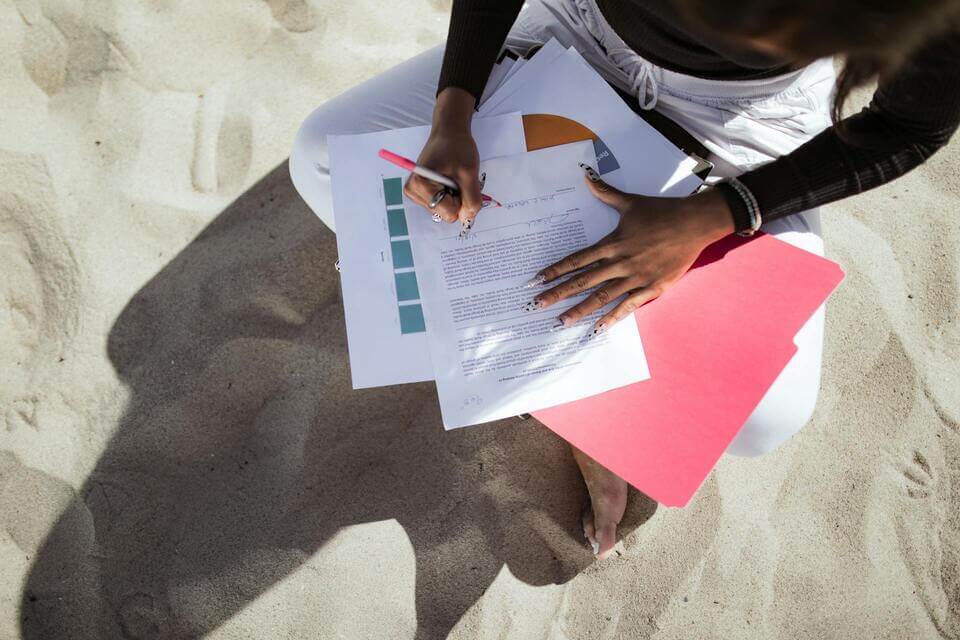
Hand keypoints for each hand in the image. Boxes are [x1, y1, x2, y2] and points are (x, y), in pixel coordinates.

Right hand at [403, 87, 482, 227]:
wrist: (450, 131)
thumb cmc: (457, 147)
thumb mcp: (469, 173)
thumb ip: (471, 200)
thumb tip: (468, 220)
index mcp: (419, 185)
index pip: (449, 212)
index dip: (462, 200)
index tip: (460, 180)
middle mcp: (413, 191)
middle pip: (445, 213)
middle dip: (457, 198)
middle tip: (457, 177)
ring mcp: (416, 193)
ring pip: (445, 210)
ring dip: (454, 195)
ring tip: (453, 175)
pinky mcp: (422, 192)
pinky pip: (442, 204)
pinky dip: (451, 194)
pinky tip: (449, 178)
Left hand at [528, 167, 734, 330]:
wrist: (694, 224)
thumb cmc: (662, 212)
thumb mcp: (630, 203)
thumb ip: (605, 193)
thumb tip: (587, 176)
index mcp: (612, 243)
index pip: (576, 260)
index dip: (554, 271)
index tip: (536, 280)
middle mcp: (620, 262)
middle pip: (582, 281)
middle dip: (558, 294)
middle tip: (537, 305)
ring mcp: (635, 277)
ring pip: (601, 297)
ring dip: (580, 310)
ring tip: (561, 321)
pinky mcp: (651, 288)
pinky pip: (628, 306)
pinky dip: (612, 317)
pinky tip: (597, 328)